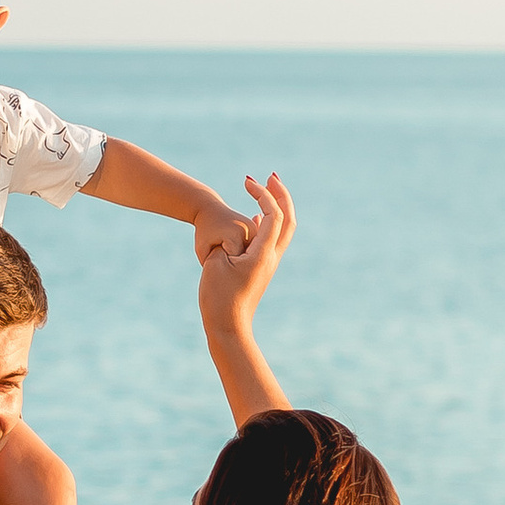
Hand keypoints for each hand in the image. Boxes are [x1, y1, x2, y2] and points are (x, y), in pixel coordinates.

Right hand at [199, 173, 293, 330]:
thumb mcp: (216, 264)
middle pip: (288, 220)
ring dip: (277, 208)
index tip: (248, 182)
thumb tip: (234, 241)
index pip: (273, 214)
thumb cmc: (219, 298)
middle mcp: (271, 257)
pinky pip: (270, 241)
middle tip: (272, 177)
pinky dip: (267, 224)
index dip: (262, 193)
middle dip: (281, 195)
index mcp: (263, 253)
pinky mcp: (259, 270)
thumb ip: (227, 245)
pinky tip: (258, 220)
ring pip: (282, 230)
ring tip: (267, 192)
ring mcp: (267, 264)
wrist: (227, 327)